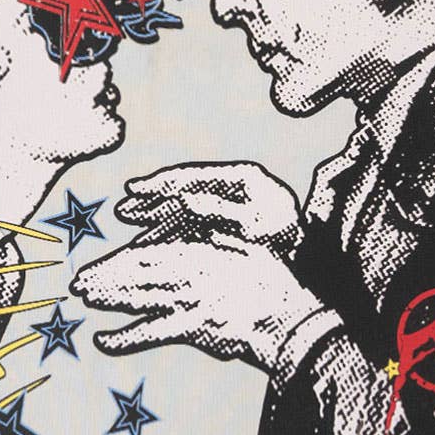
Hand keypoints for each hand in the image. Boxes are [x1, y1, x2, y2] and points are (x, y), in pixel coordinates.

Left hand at [71, 234, 322, 373]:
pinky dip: (125, 337)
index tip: (99, 266)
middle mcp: (187, 272)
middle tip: (77, 283)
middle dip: (105, 278)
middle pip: (137, 274)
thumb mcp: (247, 242)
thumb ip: (216, 226)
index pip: (150, 255)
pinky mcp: (193, 328)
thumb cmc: (272, 282)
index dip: (121, 261)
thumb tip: (192, 206)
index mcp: (199, 251)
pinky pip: (152, 332)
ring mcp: (187, 301)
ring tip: (84, 299)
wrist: (289, 321)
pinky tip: (102, 340)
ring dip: (108, 297)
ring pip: (138, 296)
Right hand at [113, 161, 303, 256]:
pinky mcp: (228, 224)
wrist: (311, 259)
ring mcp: (229, 205)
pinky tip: (151, 242)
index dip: (162, 183)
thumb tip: (188, 201)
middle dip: (153, 200)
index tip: (134, 189)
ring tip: (129, 224)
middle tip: (123, 210)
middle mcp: (232, 187)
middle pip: (185, 190)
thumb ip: (223, 212)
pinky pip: (193, 226)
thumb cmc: (290, 239)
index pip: (194, 176)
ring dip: (157, 217)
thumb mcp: (259, 225)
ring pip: (185, 209)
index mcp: (243, 178)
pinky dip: (172, 233)